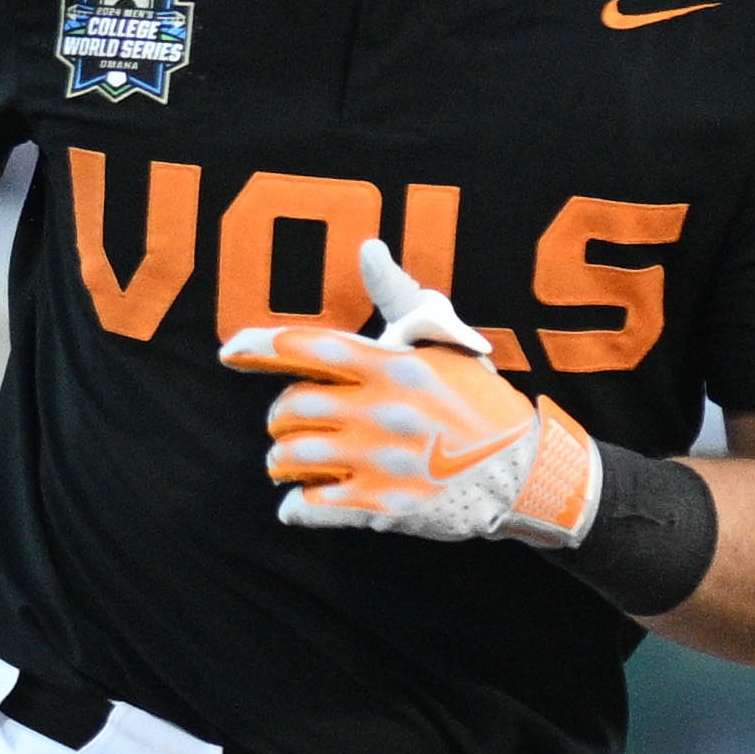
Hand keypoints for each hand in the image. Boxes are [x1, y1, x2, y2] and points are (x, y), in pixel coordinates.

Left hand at [220, 242, 597, 546]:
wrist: (524, 472)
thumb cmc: (477, 400)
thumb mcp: (442, 343)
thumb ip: (398, 297)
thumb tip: (368, 246)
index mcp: (392, 366)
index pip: (309, 346)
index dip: (260, 347)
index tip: (229, 352)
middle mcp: (381, 411)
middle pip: (292, 405)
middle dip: (279, 416)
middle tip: (286, 423)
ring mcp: (380, 461)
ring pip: (292, 456)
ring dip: (280, 460)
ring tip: (286, 462)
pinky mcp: (383, 507)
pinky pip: (311, 506)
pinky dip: (295, 507)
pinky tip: (297, 504)